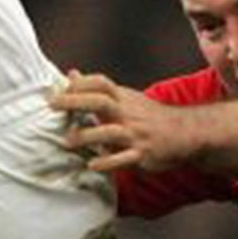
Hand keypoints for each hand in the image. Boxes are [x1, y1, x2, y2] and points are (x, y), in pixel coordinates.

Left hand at [50, 71, 191, 172]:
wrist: (185, 133)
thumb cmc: (149, 116)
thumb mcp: (125, 98)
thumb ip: (97, 89)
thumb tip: (71, 74)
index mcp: (123, 98)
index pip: (100, 83)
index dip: (79, 83)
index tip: (58, 90)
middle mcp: (128, 113)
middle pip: (100, 101)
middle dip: (75, 101)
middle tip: (52, 105)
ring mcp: (135, 134)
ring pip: (110, 132)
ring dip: (86, 135)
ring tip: (67, 141)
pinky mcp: (142, 154)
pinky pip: (123, 159)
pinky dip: (106, 162)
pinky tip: (92, 164)